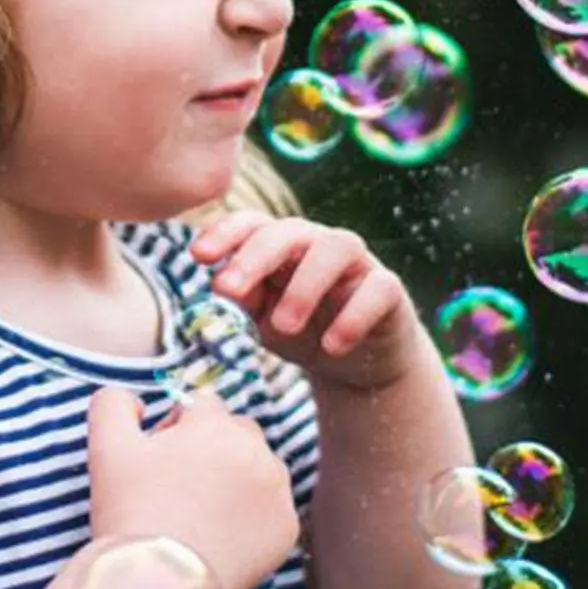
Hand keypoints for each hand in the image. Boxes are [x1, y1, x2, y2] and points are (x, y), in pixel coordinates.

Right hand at [86, 383, 299, 588]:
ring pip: (257, 469)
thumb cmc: (128, 513)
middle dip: (212, 450)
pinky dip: (252, 518)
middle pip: (235, 433)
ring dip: (236, 480)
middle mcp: (256, 450)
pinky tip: (221, 538)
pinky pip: (271, 509)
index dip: (175, 432)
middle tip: (179, 490)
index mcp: (215, 424)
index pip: (200, 407)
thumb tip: (137, 401)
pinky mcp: (287, 528)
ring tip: (200, 516)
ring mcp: (277, 490)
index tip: (159, 465)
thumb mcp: (106, 448)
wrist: (155, 585)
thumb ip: (113, 403)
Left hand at [190, 211, 421, 391]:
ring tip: (283, 327)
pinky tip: (332, 346)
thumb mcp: (262, 321)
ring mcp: (357, 262)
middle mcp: (318, 243)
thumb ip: (241, 303)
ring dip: (305, 285)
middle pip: (289, 230)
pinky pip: (378, 288)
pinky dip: (353, 316)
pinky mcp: (389, 288)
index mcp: (281, 246)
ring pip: (337, 247)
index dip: (225, 232)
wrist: (357, 365)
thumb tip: (218, 289)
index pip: (252, 223)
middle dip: (255, 257)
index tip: (198, 256)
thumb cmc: (302, 331)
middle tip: (229, 291)